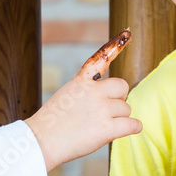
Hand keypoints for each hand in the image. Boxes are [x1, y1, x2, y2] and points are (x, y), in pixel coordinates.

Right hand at [26, 31, 140, 170]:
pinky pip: (133, 124)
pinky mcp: (107, 128)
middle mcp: (94, 92)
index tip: (126, 34)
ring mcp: (102, 109)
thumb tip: (106, 98)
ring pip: (126, 109)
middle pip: (122, 87)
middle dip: (118, 98)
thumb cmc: (51, 123)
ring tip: (101, 126)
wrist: (42, 141)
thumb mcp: (65, 95)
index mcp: (82, 81)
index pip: (100, 60)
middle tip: (107, 110)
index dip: (115, 46)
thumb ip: (84, 91)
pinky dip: (133, 128)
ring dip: (119, 118)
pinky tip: (125, 130)